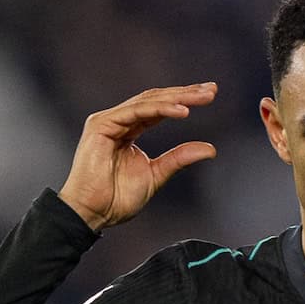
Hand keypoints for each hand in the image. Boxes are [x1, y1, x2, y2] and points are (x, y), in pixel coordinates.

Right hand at [58, 83, 217, 230]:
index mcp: (129, 129)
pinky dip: (160, 109)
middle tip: (211, 90)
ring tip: (201, 98)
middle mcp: (118, 120)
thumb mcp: (156, 174)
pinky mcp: (101, 125)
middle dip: (184, 93)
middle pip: (155, 100)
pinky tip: (182, 111)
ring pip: (147, 102)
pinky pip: (136, 112)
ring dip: (176, 98)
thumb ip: (179, 158)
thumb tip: (211, 149)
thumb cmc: (117, 198)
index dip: (184, 100)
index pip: (160, 108)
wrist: (93, 213)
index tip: (209, 95)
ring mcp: (108, 121)